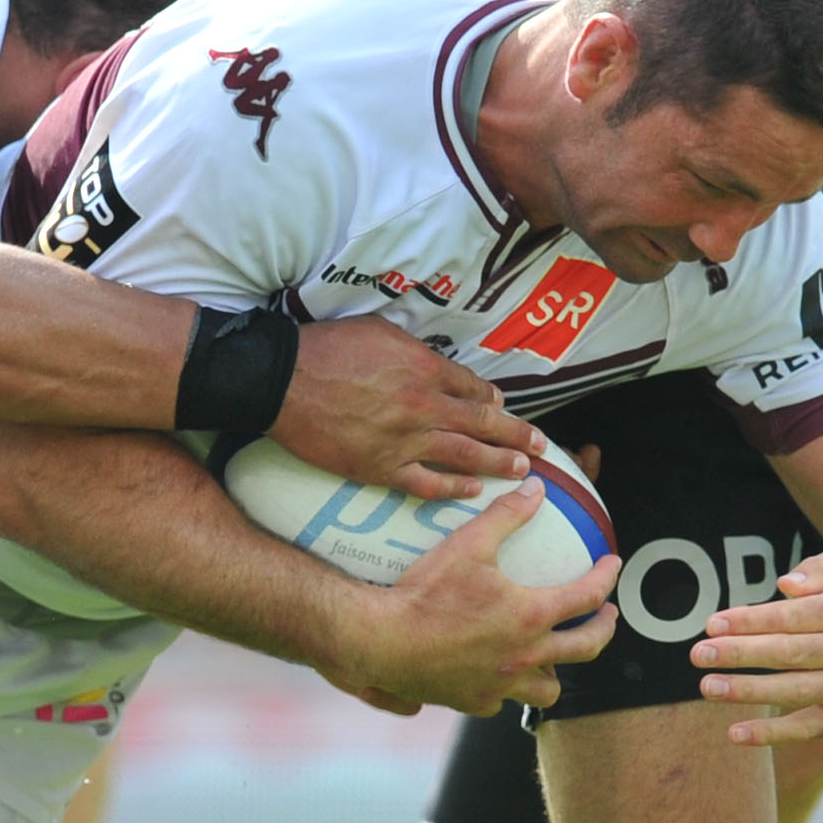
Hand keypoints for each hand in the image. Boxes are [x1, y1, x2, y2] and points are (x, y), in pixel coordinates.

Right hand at [276, 316, 546, 500]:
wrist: (282, 381)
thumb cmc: (327, 348)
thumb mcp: (381, 332)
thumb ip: (418, 350)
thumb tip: (445, 366)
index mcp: (426, 369)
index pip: (474, 390)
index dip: (494, 402)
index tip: (505, 409)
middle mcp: (425, 407)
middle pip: (483, 425)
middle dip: (517, 436)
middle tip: (541, 447)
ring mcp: (404, 441)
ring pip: (465, 456)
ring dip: (498, 463)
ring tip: (522, 469)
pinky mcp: (380, 468)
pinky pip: (426, 483)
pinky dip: (453, 487)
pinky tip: (473, 490)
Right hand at [324, 482, 617, 715]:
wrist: (381, 640)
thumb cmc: (424, 593)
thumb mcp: (468, 545)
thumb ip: (506, 515)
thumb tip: (536, 490)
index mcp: (531, 616)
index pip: (588, 597)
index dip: (607, 578)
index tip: (613, 568)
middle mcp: (525, 656)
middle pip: (586, 648)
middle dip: (604, 630)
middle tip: (607, 617)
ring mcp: (501, 685)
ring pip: (549, 688)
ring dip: (557, 670)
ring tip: (555, 655)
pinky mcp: (474, 702)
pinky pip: (503, 700)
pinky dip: (508, 686)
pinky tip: (499, 673)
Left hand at [691, 543, 822, 745]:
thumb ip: (821, 568)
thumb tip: (784, 586)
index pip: (794, 617)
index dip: (751, 621)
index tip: (712, 624)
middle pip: (789, 653)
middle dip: (740, 654)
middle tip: (698, 654)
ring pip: (795, 691)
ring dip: (748, 692)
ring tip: (707, 687)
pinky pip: (807, 728)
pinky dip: (772, 734)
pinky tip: (735, 733)